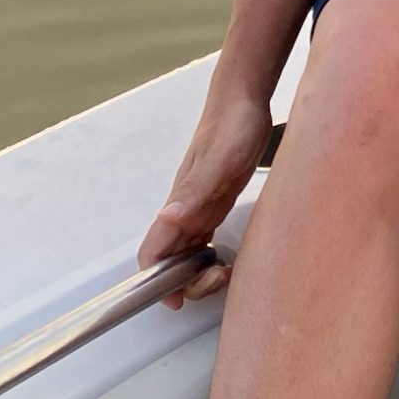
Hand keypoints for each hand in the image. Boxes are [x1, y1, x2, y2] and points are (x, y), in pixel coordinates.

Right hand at [137, 89, 272, 306]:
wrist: (244, 99)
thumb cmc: (232, 126)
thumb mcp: (220, 159)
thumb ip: (195, 190)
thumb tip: (169, 218)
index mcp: (179, 203)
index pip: (154, 252)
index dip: (157, 281)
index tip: (175, 299)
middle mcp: (184, 208)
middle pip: (171, 258)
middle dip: (187, 280)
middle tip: (220, 279)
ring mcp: (200, 204)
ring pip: (187, 249)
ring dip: (199, 270)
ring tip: (227, 273)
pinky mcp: (216, 198)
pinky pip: (204, 235)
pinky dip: (210, 253)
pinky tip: (227, 258)